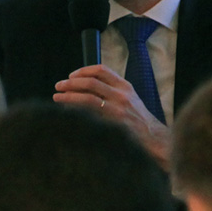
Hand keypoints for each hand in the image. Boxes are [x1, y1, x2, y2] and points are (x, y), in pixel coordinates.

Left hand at [54, 65, 171, 167]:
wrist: (154, 140)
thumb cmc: (137, 121)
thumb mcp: (129, 99)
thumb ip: (111, 91)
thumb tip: (83, 87)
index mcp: (125, 86)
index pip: (101, 70)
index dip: (83, 71)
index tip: (71, 76)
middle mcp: (122, 95)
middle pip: (91, 83)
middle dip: (71, 83)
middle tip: (59, 86)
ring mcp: (117, 110)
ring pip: (87, 98)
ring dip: (69, 97)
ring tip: (57, 97)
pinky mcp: (113, 125)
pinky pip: (89, 116)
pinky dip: (76, 112)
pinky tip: (66, 113)